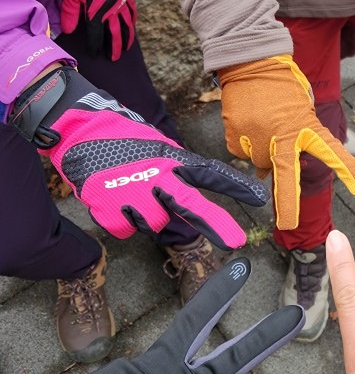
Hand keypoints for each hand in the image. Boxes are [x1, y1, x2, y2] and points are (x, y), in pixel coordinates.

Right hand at [9, 65, 268, 247]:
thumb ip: (174, 173)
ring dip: (144, 216)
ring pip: (153, 224)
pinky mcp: (108, 207)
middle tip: (237, 242)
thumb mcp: (156, 148)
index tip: (259, 199)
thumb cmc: (121, 140)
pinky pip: (125, 229)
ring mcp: (131, 192)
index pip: (210, 172)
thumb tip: (185, 204)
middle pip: (190, 204)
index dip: (235, 186)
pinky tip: (111, 199)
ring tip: (127, 191)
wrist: (76, 130)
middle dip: (215, 224)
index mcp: (171, 158)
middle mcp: (156, 175)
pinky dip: (119, 220)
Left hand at [60, 0, 136, 60]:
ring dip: (128, 37)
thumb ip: (70, 13)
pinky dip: (133, 18)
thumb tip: (68, 30)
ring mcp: (121, 2)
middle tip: (115, 57)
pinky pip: (132, 9)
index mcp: (97, 12)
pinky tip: (132, 22)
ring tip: (127, 46)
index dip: (95, 46)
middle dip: (115, 47)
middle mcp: (111, 10)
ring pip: (127, 24)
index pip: (97, 36)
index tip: (95, 54)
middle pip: (115, 33)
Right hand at [219, 54, 354, 228]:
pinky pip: (243, 152)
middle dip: (288, 205)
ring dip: (264, 153)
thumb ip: (295, 139)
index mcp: (305, 126)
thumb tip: (271, 171)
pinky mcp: (236, 138)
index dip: (349, 172)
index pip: (332, 152)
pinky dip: (246, 144)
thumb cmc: (283, 85)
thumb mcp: (301, 109)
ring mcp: (256, 139)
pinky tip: (249, 123)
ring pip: (261, 162)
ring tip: (264, 123)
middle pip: (285, 177)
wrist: (251, 62)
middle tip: (288, 224)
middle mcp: (282, 136)